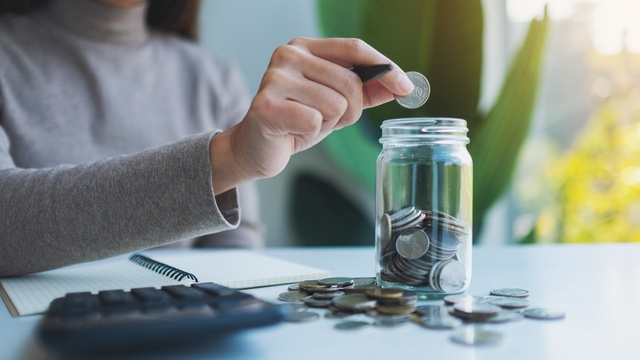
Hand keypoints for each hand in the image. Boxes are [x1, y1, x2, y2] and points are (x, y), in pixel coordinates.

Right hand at [210, 37, 413, 193]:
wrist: (255, 148)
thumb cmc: (295, 121)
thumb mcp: (335, 103)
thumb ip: (365, 91)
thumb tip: (398, 84)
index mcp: (305, 47)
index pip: (354, 48)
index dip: (385, 67)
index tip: (407, 88)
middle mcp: (288, 55)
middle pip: (350, 82)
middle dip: (350, 110)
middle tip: (328, 119)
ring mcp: (274, 79)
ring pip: (336, 104)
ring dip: (328, 123)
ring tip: (307, 124)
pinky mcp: (267, 106)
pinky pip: (314, 121)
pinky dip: (311, 133)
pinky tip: (294, 131)